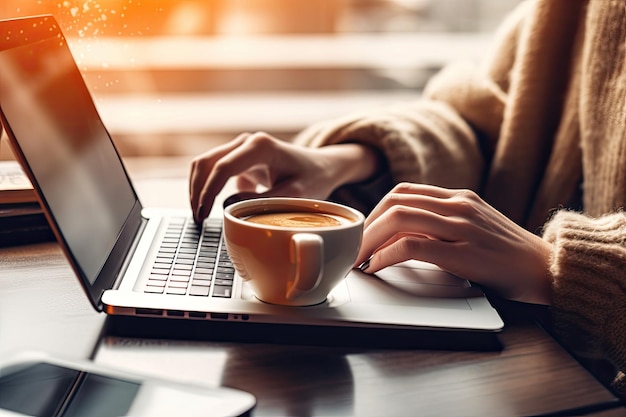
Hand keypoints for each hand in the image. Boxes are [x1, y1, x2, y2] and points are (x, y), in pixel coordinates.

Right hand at [189, 132, 379, 223]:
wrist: (322, 167)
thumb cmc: (312, 179)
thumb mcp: (295, 195)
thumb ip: (264, 202)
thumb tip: (228, 207)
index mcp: (261, 146)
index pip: (223, 167)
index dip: (208, 191)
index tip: (203, 213)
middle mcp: (248, 142)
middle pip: (207, 162)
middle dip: (197, 191)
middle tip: (197, 218)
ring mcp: (242, 148)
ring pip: (206, 164)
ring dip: (198, 188)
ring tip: (199, 214)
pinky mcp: (240, 158)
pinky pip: (214, 170)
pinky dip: (208, 187)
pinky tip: (212, 207)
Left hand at [355, 183, 552, 304]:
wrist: (547, 270)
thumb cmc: (508, 255)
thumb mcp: (475, 227)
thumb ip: (444, 223)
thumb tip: (402, 236)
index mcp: (459, 197)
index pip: (403, 191)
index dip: (376, 210)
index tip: (364, 231)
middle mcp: (458, 205)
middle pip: (394, 202)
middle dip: (366, 225)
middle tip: (352, 247)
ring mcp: (462, 226)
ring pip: (399, 219)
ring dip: (369, 240)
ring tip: (357, 258)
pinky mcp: (463, 252)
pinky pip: (411, 247)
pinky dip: (386, 256)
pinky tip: (376, 267)